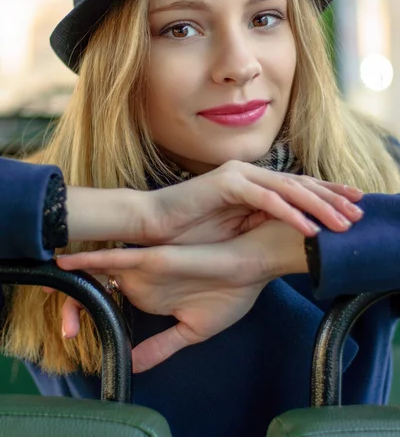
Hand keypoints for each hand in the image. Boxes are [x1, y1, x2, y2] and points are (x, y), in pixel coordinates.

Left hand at [57, 220, 307, 371]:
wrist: (253, 266)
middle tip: (43, 302)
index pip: (112, 302)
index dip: (87, 313)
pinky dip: (89, 260)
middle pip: (97, 287)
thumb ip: (162, 346)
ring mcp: (146, 267)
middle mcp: (143, 278)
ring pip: (99, 272)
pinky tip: (65, 261)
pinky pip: (114, 258)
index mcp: (151, 294)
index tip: (68, 328)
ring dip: (71, 280)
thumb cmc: (231, 292)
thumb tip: (136, 366)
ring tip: (41, 283)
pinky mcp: (153, 258)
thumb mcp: (193, 329)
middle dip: (69, 299)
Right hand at [137, 161, 362, 243]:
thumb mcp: (235, 228)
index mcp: (252, 183)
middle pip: (300, 184)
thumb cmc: (188, 230)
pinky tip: (309, 228)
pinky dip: (290, 213)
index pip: (297, 186)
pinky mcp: (227, 182)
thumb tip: (294, 227)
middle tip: (359, 212)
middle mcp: (249, 173)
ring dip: (319, 206)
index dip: (327, 194)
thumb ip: (261, 221)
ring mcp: (238, 175)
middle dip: (333, 198)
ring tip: (342, 223)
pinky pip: (266, 199)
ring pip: (289, 189)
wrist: (151, 224)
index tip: (353, 205)